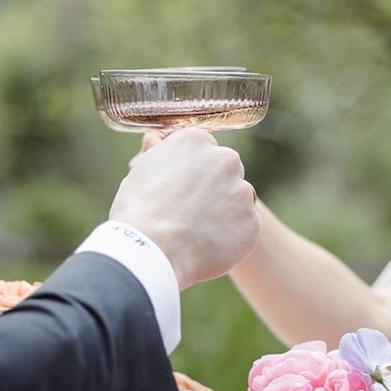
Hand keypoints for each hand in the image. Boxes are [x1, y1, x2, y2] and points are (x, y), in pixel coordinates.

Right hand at [109, 128, 258, 288]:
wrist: (152, 251)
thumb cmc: (138, 212)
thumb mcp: (140, 172)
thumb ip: (157, 153)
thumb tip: (154, 139)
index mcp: (195, 141)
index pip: (204, 149)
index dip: (193, 171)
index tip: (183, 188)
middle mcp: (224, 159)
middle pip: (226, 170)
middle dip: (214, 188)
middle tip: (192, 212)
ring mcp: (241, 190)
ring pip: (238, 199)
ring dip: (226, 211)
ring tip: (197, 232)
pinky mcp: (252, 220)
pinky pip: (246, 226)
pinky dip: (232, 236)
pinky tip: (209, 246)